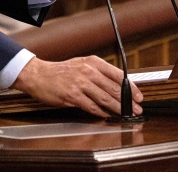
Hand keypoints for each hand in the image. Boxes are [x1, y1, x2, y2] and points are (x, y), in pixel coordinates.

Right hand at [12, 56, 142, 117]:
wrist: (39, 75)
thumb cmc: (60, 71)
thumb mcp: (81, 64)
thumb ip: (98, 73)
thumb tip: (116, 85)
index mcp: (93, 62)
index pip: (118, 75)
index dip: (131, 87)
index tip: (138, 96)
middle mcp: (88, 71)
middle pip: (114, 88)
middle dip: (128, 101)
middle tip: (136, 108)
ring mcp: (80, 83)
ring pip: (105, 98)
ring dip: (118, 108)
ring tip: (126, 114)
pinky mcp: (73, 96)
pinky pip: (92, 106)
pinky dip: (101, 112)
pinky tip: (107, 115)